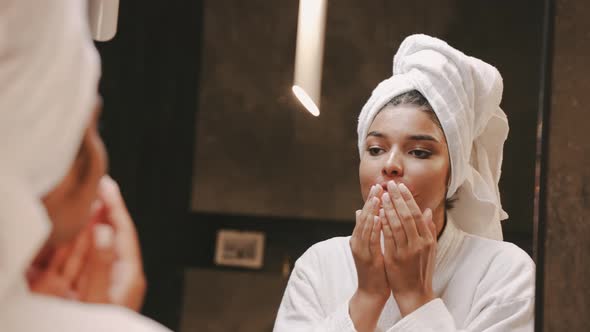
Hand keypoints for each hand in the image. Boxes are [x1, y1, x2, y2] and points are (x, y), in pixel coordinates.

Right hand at [28, 176, 145, 311]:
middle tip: (98, 187)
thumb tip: (104, 230)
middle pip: (114, 234)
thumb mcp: (101, 299)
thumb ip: (102, 264)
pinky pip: (90, 259)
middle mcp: (122, 276)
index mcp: (130, 274)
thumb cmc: (105, 330)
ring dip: (93, 223)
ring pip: (101, 245)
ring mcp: (109, 282)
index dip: (115, 206)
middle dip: (105, 210)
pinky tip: (77, 234)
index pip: (124, 231)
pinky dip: (83, 243)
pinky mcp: (95, 290)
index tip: (108, 186)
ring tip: (88, 203)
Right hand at [349, 184, 387, 331]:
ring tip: (377, 197)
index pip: (365, 215)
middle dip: (371, 201)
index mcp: (359, 238)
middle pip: (363, 217)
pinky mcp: (366, 258)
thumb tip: (359, 211)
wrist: (371, 291)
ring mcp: (360, 249)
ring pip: (365, 226)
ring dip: (371, 211)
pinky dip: (373, 228)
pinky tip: (377, 218)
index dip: (371, 200)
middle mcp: (357, 241)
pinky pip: (370, 240)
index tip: (378, 187)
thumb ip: (366, 229)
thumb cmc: (375, 268)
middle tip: (378, 186)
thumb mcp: (370, 245)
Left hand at [380, 180, 436, 316]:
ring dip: (389, 208)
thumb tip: (427, 210)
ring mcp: (407, 251)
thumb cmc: (421, 270)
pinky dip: (383, 224)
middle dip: (398, 198)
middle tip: (389, 185)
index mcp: (427, 239)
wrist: (415, 294)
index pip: (417, 213)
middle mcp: (419, 243)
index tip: (400, 186)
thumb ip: (427, 229)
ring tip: (382, 196)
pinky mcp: (396, 258)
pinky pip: (389, 237)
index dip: (408, 198)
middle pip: (407, 215)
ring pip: (397, 224)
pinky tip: (378, 214)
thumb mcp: (429, 249)